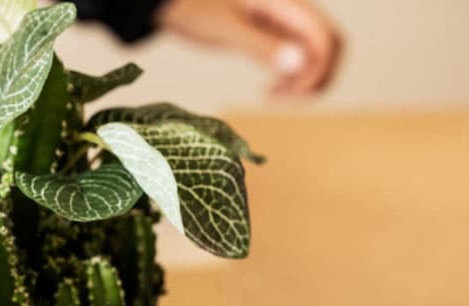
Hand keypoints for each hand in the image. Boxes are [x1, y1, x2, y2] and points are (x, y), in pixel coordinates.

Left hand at [156, 0, 341, 95]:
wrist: (174, 4)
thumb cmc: (194, 7)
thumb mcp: (226, 28)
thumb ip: (261, 45)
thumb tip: (296, 64)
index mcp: (288, 5)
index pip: (326, 39)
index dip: (318, 70)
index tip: (289, 92)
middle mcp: (291, 14)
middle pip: (329, 48)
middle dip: (317, 78)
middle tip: (284, 98)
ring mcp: (283, 25)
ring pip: (315, 56)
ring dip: (305, 81)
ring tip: (273, 96)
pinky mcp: (271, 37)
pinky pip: (296, 59)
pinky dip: (292, 78)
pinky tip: (270, 91)